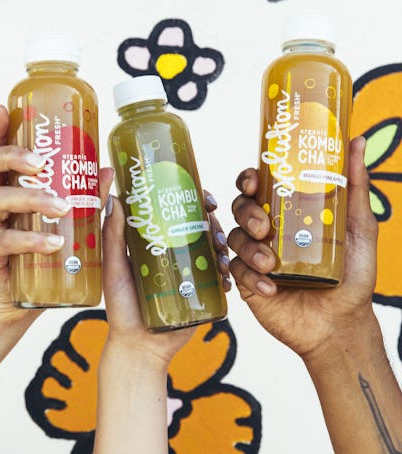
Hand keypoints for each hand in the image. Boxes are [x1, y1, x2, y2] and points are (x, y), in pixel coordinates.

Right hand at [0, 104, 113, 323]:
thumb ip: (83, 198)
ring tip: (63, 207)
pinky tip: (55, 243)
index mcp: (12, 190)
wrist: (21, 304)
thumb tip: (107, 171)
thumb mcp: (66, 225)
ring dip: (34, 198)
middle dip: (13, 154)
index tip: (3, 106)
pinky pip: (5, 241)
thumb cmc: (45, 259)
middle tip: (42, 162)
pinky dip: (33, 240)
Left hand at [101, 191, 230, 367]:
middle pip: (197, 225)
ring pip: (212, 247)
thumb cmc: (121, 308)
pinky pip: (220, 275)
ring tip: (219, 248)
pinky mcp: (203, 291)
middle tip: (212, 219)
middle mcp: (174, 251)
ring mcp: (190, 270)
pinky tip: (225, 273)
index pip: (173, 209)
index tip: (198, 192)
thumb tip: (114, 198)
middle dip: (210, 218)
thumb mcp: (114, 269)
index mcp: (153, 241)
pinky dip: (227, 271)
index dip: (189, 196)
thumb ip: (112, 237)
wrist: (140, 348)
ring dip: (222, 242)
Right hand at [228, 137, 378, 360]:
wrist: (340, 323)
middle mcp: (268, 232)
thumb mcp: (358, 228)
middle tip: (264, 228)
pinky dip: (251, 277)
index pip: (259, 188)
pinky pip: (236, 272)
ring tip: (270, 264)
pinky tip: (271, 287)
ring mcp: (255, 257)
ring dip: (250, 249)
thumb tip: (355, 141)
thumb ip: (354, 187)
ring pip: (235, 239)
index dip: (249, 179)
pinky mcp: (248, 283)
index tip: (254, 181)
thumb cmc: (353, 275)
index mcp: (288, 215)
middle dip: (246, 213)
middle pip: (240, 208)